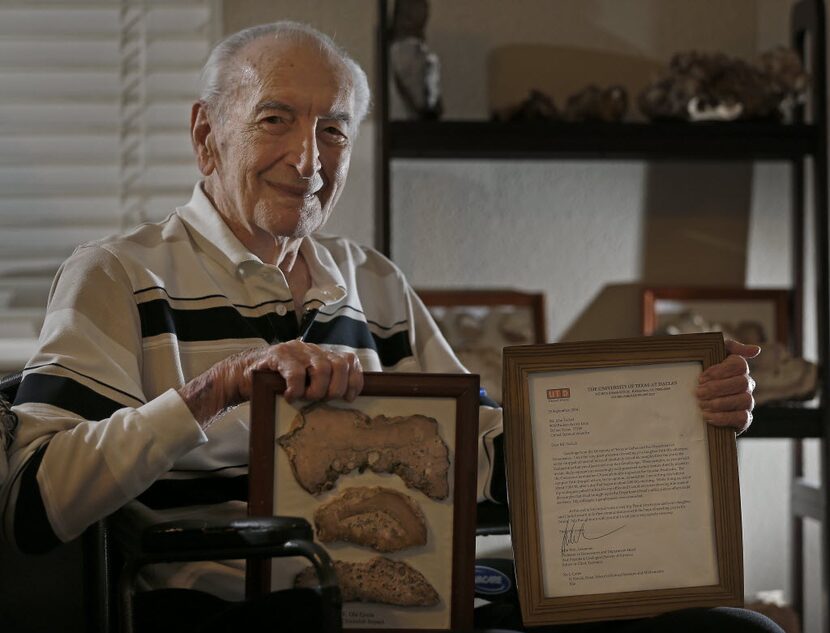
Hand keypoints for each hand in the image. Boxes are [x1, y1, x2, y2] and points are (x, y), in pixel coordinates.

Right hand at [179, 340, 362, 425]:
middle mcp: (311, 350)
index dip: (355, 379)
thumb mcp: (302, 383)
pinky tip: (290, 397)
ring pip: (322, 368)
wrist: (240, 375)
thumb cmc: (274, 384)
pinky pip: (296, 372)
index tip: (349, 398)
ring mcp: (295, 351)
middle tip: (325, 400)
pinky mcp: (278, 356)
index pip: (349, 360)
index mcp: (320, 356)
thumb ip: (320, 385)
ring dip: (318, 389)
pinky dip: (297, 388)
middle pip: (340, 364)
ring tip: (306, 398)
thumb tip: (344, 403)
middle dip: (337, 387)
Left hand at [696, 339, 760, 433]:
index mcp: (739, 368)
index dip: (720, 371)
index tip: (701, 378)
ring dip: (720, 403)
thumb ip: (730, 347)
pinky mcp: (744, 419)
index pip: (739, 364)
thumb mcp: (711, 356)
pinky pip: (742, 418)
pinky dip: (723, 417)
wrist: (694, 400)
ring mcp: (747, 402)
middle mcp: (747, 384)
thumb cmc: (703, 376)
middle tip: (698, 392)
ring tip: (701, 404)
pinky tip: (708, 416)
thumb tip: (756, 350)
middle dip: (717, 388)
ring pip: (744, 400)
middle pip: (741, 382)